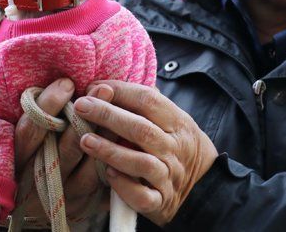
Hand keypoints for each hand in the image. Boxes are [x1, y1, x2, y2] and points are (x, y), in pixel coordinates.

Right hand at [13, 78, 110, 220]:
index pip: (29, 132)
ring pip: (88, 165)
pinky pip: (104, 179)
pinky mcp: (84, 204)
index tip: (68, 83)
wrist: (51, 194)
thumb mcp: (35, 133)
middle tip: (104, 88)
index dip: (47, 106)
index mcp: (19, 161)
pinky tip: (127, 134)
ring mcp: (63, 195)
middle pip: (63, 149)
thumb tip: (67, 82)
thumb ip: (44, 113)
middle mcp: (38, 181)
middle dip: (85, 116)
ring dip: (106, 135)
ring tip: (121, 109)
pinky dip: (116, 155)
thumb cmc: (43, 149)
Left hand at [74, 81, 218, 226]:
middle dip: (108, 116)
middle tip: (81, 107)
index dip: (120, 91)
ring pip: (141, 163)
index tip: (93, 87)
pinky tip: (107, 175)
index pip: (149, 101)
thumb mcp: (172, 119)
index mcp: (177, 123)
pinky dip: (124, 186)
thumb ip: (146, 104)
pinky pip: (143, 196)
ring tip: (85, 140)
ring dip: (110, 151)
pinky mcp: (161, 201)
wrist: (203, 183)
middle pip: (141, 129)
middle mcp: (175, 148)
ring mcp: (169, 176)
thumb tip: (106, 85)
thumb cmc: (176, 144)